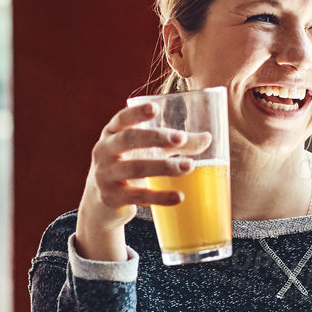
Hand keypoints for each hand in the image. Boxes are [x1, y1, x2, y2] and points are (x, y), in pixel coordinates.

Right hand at [74, 101, 213, 260]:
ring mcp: (105, 175)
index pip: (121, 119)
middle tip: (180, 139)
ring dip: (163, 167)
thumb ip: (176, 144)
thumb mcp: (148, 151)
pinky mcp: (111, 198)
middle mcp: (104, 151)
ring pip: (134, 169)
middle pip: (127, 140)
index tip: (155, 108)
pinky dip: (159, 197)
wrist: (102, 203)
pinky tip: (179, 197)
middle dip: (154, 138)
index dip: (136, 113)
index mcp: (112, 133)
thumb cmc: (130, 166)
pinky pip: (137, 196)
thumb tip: (208, 138)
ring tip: (189, 166)